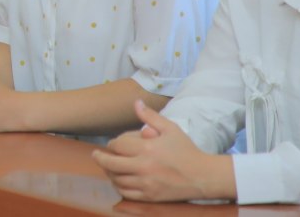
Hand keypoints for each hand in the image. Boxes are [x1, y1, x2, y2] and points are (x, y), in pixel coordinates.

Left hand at [92, 100, 233, 201]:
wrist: (203, 176)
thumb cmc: (186, 150)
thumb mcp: (170, 128)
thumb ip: (150, 116)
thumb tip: (136, 102)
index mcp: (148, 148)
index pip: (118, 145)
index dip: (112, 143)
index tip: (112, 143)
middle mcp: (144, 167)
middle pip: (111, 163)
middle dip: (100, 158)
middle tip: (96, 155)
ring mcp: (146, 184)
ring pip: (117, 180)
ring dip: (109, 173)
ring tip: (107, 167)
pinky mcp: (150, 197)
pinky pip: (126, 194)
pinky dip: (119, 187)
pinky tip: (118, 180)